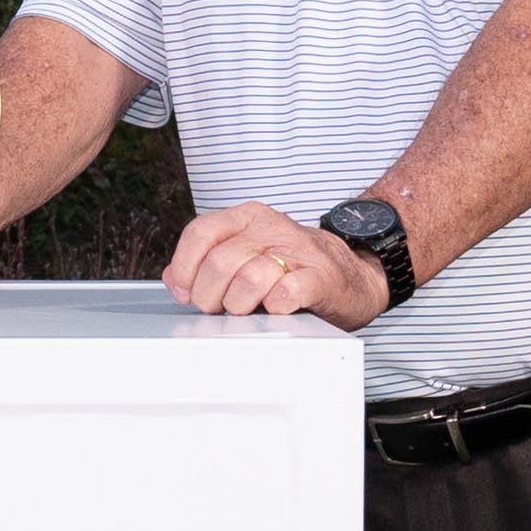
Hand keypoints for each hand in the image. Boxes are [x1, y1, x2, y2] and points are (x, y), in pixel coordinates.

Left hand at [164, 200, 392, 326]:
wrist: (356, 274)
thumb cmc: (296, 268)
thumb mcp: (248, 255)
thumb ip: (207, 262)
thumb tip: (175, 279)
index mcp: (249, 218)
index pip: (201, 233)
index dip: (185, 267)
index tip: (186, 291)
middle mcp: (272, 228)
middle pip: (220, 261)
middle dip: (210, 296)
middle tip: (219, 309)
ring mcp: (298, 251)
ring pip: (248, 278)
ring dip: (239, 305)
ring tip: (247, 311)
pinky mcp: (320, 277)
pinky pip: (285, 293)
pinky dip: (273, 307)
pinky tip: (275, 310)